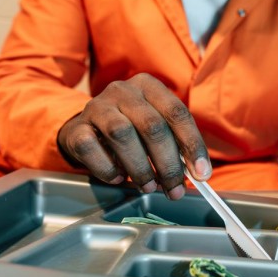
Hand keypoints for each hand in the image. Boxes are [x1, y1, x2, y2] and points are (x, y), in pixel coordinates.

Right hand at [57, 73, 210, 198]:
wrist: (85, 129)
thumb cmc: (130, 130)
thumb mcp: (154, 129)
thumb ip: (175, 146)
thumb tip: (197, 173)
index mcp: (149, 86)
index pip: (177, 113)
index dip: (192, 145)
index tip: (201, 173)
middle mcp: (123, 91)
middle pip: (152, 126)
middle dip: (168, 164)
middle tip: (174, 189)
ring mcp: (97, 107)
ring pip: (122, 135)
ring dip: (140, 168)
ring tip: (149, 187)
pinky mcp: (76, 128)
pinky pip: (92, 149)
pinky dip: (108, 169)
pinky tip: (119, 178)